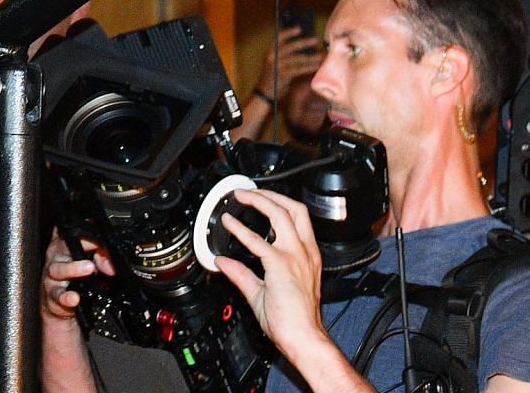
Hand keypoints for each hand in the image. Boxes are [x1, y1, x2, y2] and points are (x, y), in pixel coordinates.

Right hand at [41, 231, 108, 392]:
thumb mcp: (90, 265)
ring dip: (74, 268)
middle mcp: (56, 257)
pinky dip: (66, 296)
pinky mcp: (51, 294)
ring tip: (88, 269)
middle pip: (64, 245)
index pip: (76, 232)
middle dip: (82, 246)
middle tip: (97, 249)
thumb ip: (102, 260)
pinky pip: (57, 294)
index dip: (91, 235)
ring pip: (58, 268)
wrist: (60, 303)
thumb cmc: (75, 280)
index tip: (106, 243)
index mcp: (65, 245)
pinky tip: (74, 298)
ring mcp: (52, 276)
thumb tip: (112, 264)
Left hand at [212, 188, 328, 355]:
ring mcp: (295, 258)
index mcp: (306, 257)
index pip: (297, 220)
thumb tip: (223, 262)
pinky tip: (229, 225)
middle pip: (294, 209)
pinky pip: (259, 242)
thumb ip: (242, 274)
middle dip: (271, 194)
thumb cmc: (293, 321)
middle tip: (248, 191)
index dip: (278, 204)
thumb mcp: (262, 292)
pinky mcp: (281, 266)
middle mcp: (304, 253)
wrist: (304, 338)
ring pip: (281, 215)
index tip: (260, 199)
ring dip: (259, 201)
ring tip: (240, 196)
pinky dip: (241, 230)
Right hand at [257, 26, 324, 98]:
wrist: (265, 92)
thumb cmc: (273, 77)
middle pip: (290, 46)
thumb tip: (302, 47)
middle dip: (304, 43)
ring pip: (297, 58)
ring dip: (311, 57)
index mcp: (270, 51)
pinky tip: (317, 66)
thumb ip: (284, 55)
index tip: (299, 29)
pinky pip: (299, 69)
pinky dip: (309, 67)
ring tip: (322, 55)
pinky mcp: (283, 74)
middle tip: (315, 40)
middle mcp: (272, 56)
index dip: (289, 32)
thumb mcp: (275, 63)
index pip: (278, 38)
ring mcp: (277, 65)